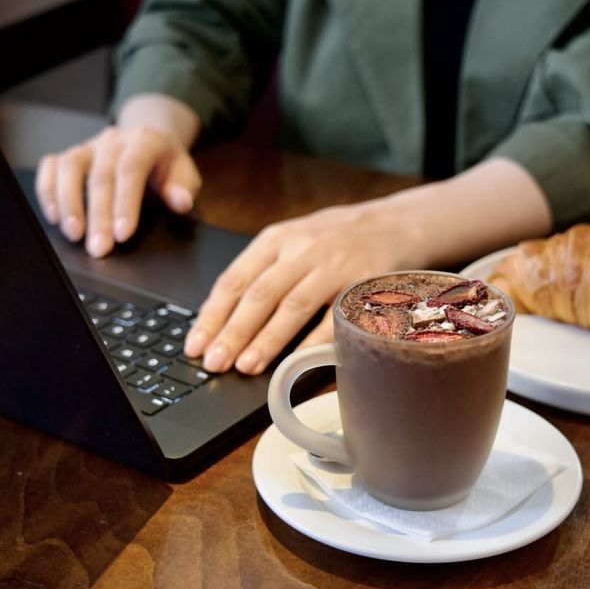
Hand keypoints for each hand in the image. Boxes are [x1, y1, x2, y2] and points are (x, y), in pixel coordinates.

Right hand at [35, 124, 201, 256]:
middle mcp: (114, 140)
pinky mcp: (71, 155)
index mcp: (145, 141)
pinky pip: (51, 167)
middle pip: (101, 176)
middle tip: (99, 248)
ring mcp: (89, 145)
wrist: (152, 142)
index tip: (123, 234)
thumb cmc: (168, 166)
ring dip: (69, 203)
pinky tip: (54, 217)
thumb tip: (181, 202)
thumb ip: (183, 189)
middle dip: (99, 216)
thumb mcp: (185, 175)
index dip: (126, 203)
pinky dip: (48, 191)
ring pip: (70, 168)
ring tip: (74, 235)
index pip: (131, 170)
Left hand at [183, 201, 421, 374]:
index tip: (196, 344)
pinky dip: (315, 339)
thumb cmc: (336, 237)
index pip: (234, 279)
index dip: (212, 315)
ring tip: (247, 366)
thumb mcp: (293, 239)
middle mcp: (301, 248)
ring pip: (292, 305)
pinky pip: (334, 316)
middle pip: (259, 294)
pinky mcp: (362, 281)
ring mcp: (333, 265)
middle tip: (215, 362)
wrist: (393, 223)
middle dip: (233, 332)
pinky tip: (297, 360)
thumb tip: (222, 315)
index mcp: (277, 239)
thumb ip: (262, 270)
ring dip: (267, 339)